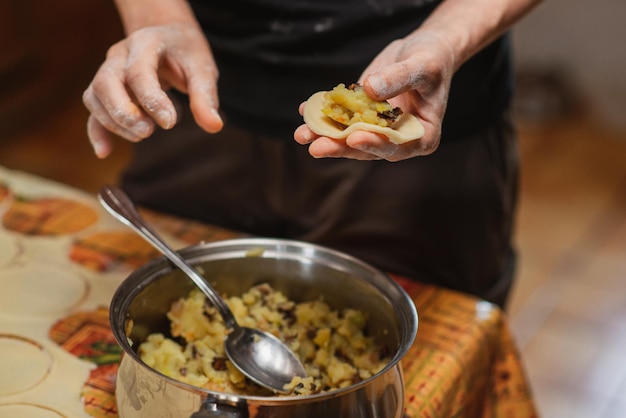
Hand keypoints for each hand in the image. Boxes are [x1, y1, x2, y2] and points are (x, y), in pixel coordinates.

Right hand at [82, 24, 222, 157]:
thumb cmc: (186, 53)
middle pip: (105, 82)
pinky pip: (93, 109)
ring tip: (143, 136)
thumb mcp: (202, 68)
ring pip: (95, 96)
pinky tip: (105, 152)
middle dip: (123, 112)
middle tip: (148, 132)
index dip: (151, 99)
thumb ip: (206, 96)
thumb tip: (214, 126)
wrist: (167, 36)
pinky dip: (96, 130)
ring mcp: (108, 70)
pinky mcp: (105, 89)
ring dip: (114, 122)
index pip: (139, 72)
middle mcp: (119, 54)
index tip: (169, 123)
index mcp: (145, 42)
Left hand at [294, 33, 454, 161]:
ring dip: (325, 137)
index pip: (397, 146)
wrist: (423, 50)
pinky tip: (305, 110)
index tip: (354, 138)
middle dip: (341, 147)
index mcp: (422, 135)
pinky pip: (341, 119)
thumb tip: (370, 89)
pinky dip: (323, 116)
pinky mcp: (362, 115)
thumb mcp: (423, 65)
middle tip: (317, 147)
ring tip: (302, 134)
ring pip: (349, 138)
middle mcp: (398, 139)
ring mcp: (377, 129)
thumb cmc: (432, 58)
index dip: (375, 144)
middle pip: (367, 148)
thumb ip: (399, 78)